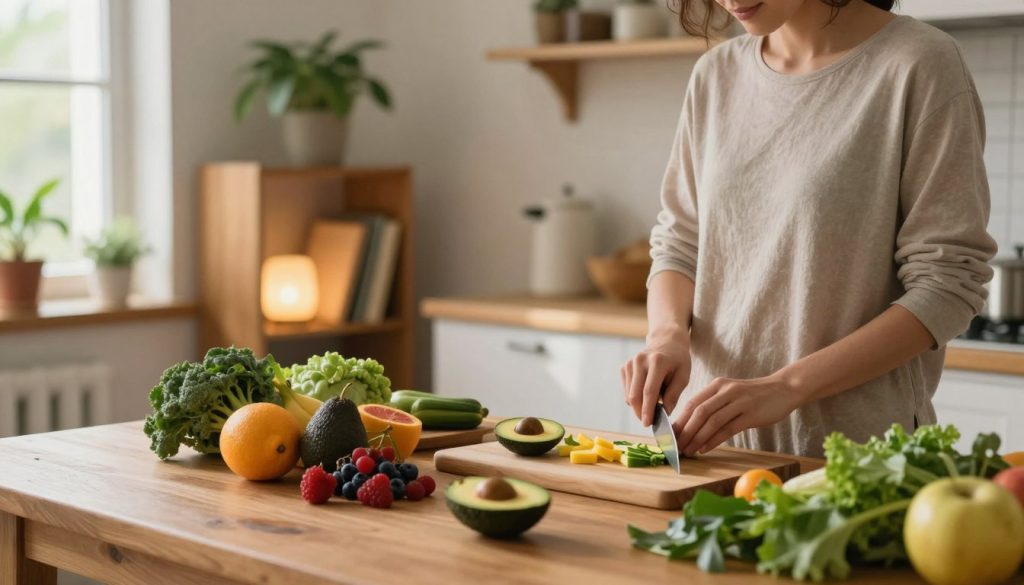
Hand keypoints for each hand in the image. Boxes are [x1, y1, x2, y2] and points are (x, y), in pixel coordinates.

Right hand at [620, 332, 690, 426]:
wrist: (666, 341)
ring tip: (653, 405)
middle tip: (649, 422)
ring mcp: (630, 363)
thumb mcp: (684, 376)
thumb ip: (674, 394)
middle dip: (640, 412)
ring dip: (638, 406)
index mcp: (657, 361)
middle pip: (635, 395)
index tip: (648, 424)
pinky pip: (626, 390)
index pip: (649, 391)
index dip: (648, 410)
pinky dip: (635, 398)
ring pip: (629, 395)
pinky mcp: (624, 367)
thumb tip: (664, 413)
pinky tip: (645, 395)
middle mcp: (640, 361)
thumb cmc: (678, 360)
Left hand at [672, 373, 806, 456]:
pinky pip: (728, 429)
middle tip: (676, 447)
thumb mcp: (730, 393)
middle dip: (685, 432)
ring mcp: (739, 402)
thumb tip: (691, 424)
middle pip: (699, 412)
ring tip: (687, 451)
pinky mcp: (751, 414)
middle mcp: (726, 391)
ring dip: (697, 438)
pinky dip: (713, 440)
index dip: (679, 420)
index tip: (669, 435)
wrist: (784, 389)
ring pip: (712, 421)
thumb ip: (713, 404)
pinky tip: (704, 449)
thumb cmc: (754, 395)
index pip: (692, 403)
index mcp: (718, 385)